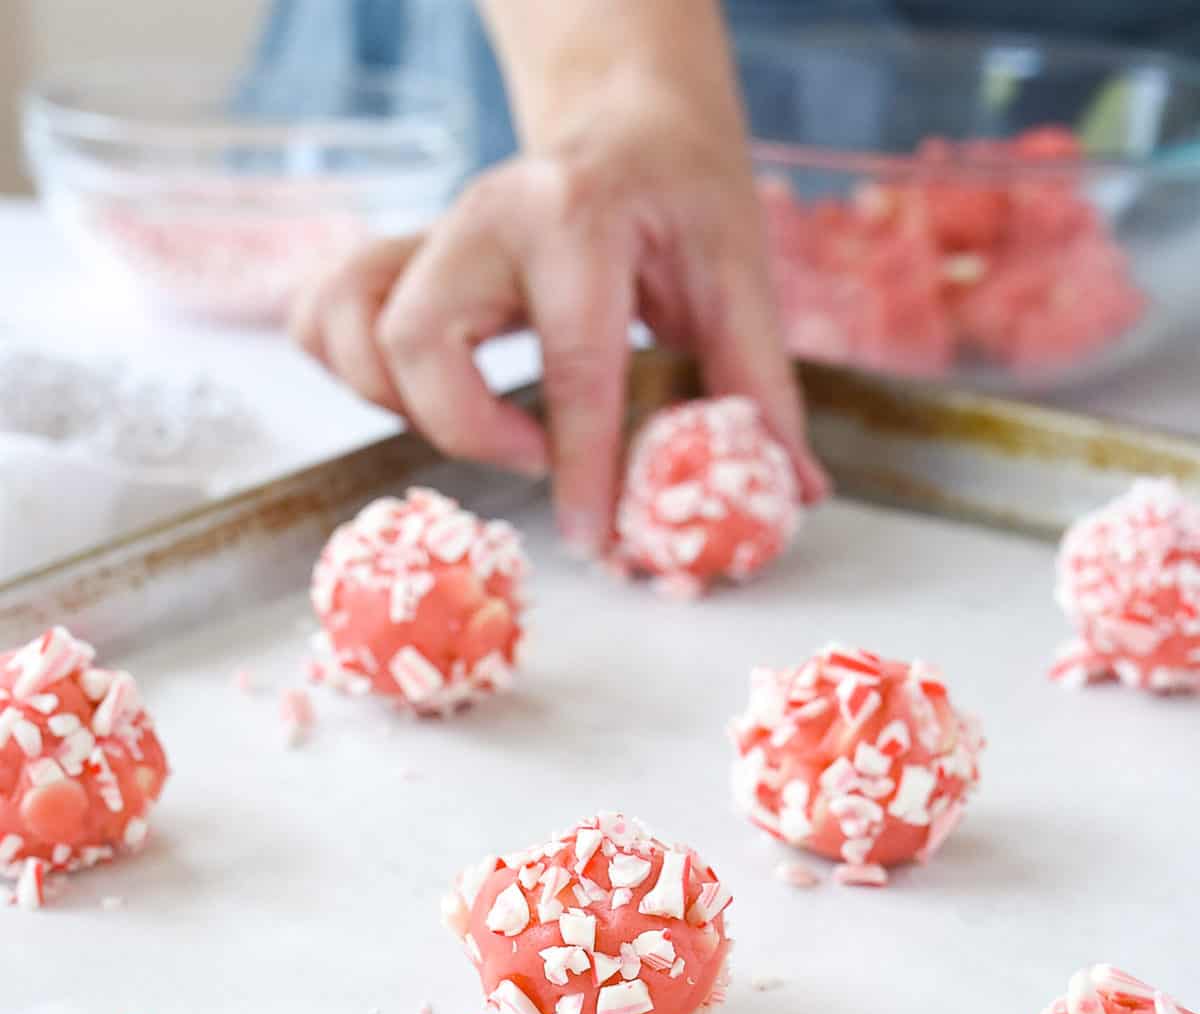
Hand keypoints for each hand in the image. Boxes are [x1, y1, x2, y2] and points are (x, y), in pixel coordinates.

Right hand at [291, 77, 828, 553]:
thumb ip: (758, 385)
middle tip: (532, 456)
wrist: (625, 120)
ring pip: (350, 330)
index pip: (569, 359)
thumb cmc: (680, 195)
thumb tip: (792, 490)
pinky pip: (323, 317)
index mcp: (577, 215)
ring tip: (480, 426)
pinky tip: (417, 396)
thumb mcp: (736, 275)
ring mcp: (427, 233)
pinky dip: (347, 370)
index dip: (581, 463)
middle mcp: (482, 217)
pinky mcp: (396, 256)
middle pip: (414, 342)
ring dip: (397, 407)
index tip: (593, 536)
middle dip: (466, 430)